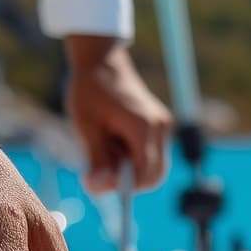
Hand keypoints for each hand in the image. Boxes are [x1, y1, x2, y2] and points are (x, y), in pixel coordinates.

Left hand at [65, 36, 172, 193]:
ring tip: (107, 146)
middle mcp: (160, 127)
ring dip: (130, 168)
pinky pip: (152, 155)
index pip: (144, 176)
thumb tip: (99, 189)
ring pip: (154, 167)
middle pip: (154, 176)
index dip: (123, 187)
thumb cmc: (90, 91)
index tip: (95, 179)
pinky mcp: (160, 125)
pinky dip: (134, 157)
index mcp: (143, 127)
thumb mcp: (87, 128)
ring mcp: (163, 126)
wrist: (102, 62)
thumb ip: (97, 160)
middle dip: (128, 180)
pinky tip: (115, 140)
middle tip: (99, 165)